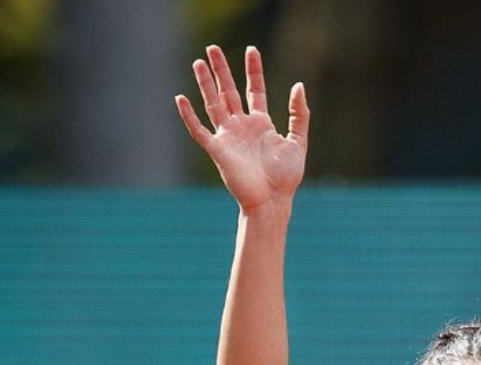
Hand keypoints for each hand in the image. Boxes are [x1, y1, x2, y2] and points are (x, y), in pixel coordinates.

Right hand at [175, 45, 309, 212]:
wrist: (272, 201)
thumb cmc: (286, 178)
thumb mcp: (298, 142)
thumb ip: (299, 114)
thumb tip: (299, 85)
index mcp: (261, 125)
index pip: (254, 90)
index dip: (253, 70)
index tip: (252, 50)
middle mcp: (242, 128)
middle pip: (229, 92)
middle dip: (222, 70)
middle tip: (212, 48)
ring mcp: (228, 138)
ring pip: (213, 104)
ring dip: (205, 84)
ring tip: (198, 62)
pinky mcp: (217, 150)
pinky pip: (199, 130)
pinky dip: (189, 116)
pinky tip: (181, 98)